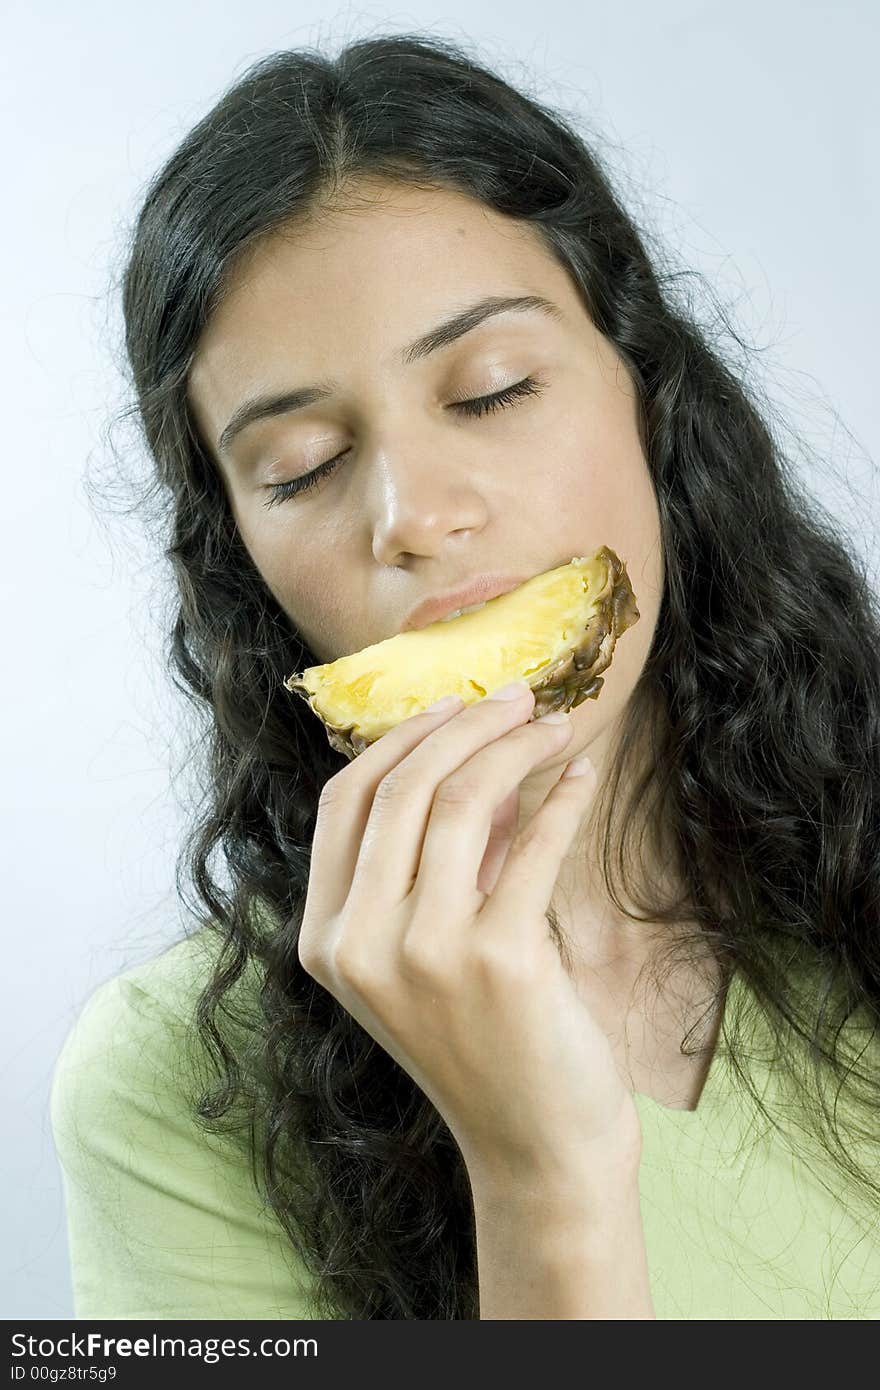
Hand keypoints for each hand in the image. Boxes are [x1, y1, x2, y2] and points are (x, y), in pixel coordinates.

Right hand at [297, 682, 640, 1189]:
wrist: (535, 1147)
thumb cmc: (484, 1043)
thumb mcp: (428, 952)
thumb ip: (435, 864)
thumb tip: (477, 756)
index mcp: (324, 940)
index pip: (344, 804)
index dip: (399, 740)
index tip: (454, 707)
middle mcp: (358, 945)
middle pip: (399, 790)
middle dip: (464, 726)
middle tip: (520, 700)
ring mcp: (423, 955)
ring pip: (460, 803)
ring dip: (515, 750)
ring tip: (556, 730)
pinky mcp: (497, 962)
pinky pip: (531, 847)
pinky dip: (564, 801)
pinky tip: (585, 779)